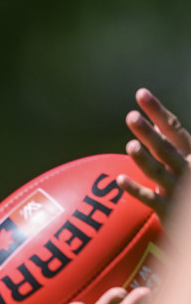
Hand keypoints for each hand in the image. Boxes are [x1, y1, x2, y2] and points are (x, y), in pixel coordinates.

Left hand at [117, 88, 190, 223]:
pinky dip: (135, 190)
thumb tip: (157, 126)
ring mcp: (177, 190)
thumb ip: (173, 147)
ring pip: (158, 172)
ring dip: (144, 159)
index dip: (157, 111)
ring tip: (130, 145)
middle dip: (149, 131)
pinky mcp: (168, 210)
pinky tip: (120, 181)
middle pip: (164, 147)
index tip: (141, 94)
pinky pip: (149, 199)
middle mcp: (186, 169)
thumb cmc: (189, 189)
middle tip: (131, 116)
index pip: (173, 128)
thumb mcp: (188, 163)